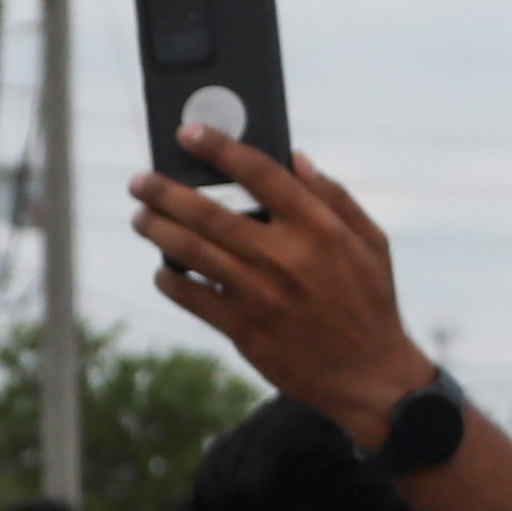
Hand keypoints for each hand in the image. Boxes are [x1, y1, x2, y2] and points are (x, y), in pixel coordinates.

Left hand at [123, 134, 436, 423]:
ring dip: (156, 228)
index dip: (218, 147)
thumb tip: (297, 158)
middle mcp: (284, 256)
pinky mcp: (244, 329)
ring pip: (190, 250)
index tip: (188, 133)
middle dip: (164, 190)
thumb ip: (335, 197)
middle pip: (207, 211)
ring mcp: (260, 294)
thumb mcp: (370, 243)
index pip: (258, 172)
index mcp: (317, 227)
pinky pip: (191, 296)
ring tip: (141, 217)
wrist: (368, 376)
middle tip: (140, 181)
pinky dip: (170, 279)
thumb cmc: (369, 303)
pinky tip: (164, 270)